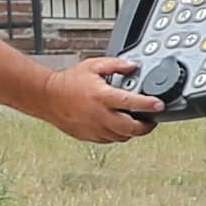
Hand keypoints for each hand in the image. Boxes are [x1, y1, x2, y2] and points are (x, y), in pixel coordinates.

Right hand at [37, 59, 164, 144]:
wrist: (46, 96)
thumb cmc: (68, 82)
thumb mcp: (93, 66)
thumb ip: (115, 65)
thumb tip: (133, 66)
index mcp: (102, 96)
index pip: (131, 102)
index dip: (148, 105)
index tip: (159, 105)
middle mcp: (99, 115)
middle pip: (130, 128)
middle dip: (146, 126)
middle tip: (152, 120)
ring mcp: (93, 128)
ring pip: (121, 137)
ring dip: (132, 132)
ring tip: (136, 123)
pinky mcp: (88, 136)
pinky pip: (109, 140)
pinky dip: (118, 135)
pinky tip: (119, 127)